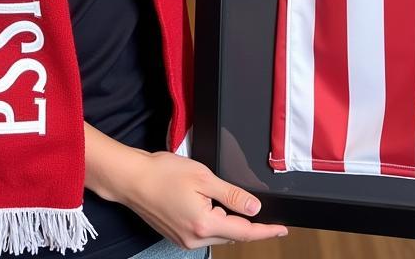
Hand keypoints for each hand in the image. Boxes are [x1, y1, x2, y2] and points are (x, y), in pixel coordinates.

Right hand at [117, 149, 287, 248]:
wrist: (133, 180)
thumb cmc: (163, 173)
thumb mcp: (203, 177)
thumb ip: (232, 195)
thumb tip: (254, 208)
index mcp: (204, 224)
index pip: (244, 232)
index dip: (266, 231)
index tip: (282, 230)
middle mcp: (194, 238)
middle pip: (232, 234)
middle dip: (243, 221)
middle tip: (249, 201)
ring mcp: (184, 240)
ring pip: (218, 234)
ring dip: (227, 220)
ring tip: (218, 196)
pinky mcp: (177, 236)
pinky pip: (204, 233)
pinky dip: (213, 221)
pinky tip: (207, 203)